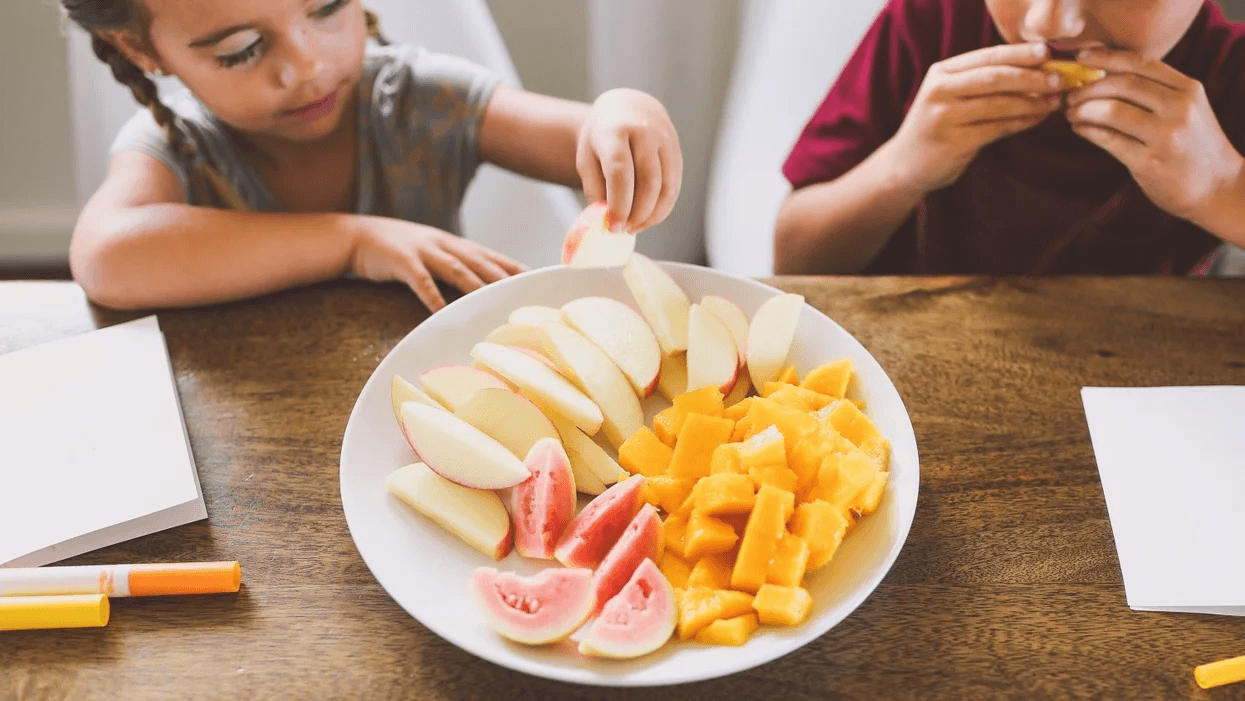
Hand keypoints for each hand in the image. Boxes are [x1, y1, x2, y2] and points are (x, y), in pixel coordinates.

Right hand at [349, 215, 525, 311]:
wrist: (355, 235)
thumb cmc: (396, 249)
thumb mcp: (429, 252)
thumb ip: (452, 265)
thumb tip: (477, 285)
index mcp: (451, 243)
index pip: (489, 255)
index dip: (511, 265)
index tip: (534, 278)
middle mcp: (442, 244)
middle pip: (479, 261)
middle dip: (503, 276)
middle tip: (524, 292)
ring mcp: (423, 251)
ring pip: (456, 269)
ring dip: (476, 285)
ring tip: (494, 301)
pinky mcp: (402, 261)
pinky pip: (421, 281)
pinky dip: (433, 296)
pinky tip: (443, 311)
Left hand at [576, 88, 682, 232]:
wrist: (627, 107)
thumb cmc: (601, 137)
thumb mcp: (587, 157)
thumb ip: (595, 188)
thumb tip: (607, 221)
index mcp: (615, 131)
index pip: (620, 172)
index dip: (619, 204)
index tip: (613, 226)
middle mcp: (644, 132)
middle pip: (648, 181)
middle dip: (637, 213)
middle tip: (624, 230)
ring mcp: (665, 139)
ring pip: (666, 187)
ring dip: (652, 215)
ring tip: (635, 227)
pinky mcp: (677, 150)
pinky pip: (675, 186)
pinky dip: (663, 208)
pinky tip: (648, 218)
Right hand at [888, 43, 1061, 191]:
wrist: (905, 165)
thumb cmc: (938, 127)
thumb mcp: (951, 96)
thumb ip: (983, 82)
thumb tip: (1036, 71)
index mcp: (941, 73)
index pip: (986, 57)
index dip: (1019, 54)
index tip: (1047, 54)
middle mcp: (939, 91)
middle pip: (994, 77)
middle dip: (1031, 77)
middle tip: (1059, 79)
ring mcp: (944, 118)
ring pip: (998, 104)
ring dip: (1031, 102)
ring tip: (1054, 101)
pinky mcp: (953, 142)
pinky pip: (997, 128)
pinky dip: (1022, 122)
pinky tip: (1038, 118)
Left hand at [1066, 48, 1244, 223]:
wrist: (1217, 187)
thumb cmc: (1193, 146)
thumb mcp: (1187, 109)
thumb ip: (1155, 90)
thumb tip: (1105, 74)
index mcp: (1188, 89)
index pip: (1141, 62)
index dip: (1106, 57)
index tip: (1082, 57)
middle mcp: (1180, 108)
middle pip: (1123, 84)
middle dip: (1089, 87)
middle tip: (1071, 94)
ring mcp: (1166, 136)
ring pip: (1112, 111)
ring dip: (1083, 109)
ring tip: (1071, 113)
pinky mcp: (1149, 162)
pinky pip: (1108, 139)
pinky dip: (1087, 131)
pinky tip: (1078, 128)